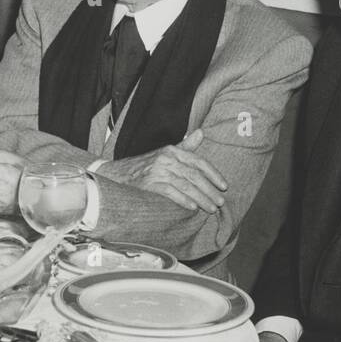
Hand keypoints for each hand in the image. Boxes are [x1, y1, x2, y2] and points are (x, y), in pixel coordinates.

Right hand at [94, 130, 226, 212]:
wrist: (115, 175)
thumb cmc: (144, 167)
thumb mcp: (165, 153)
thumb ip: (184, 146)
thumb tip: (201, 133)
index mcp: (172, 151)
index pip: (199, 161)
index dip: (213, 174)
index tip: (224, 186)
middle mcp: (166, 159)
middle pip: (194, 176)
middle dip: (210, 190)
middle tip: (220, 202)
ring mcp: (157, 172)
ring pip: (186, 186)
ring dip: (201, 198)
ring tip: (211, 208)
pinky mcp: (149, 184)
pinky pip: (171, 193)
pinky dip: (183, 200)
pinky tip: (192, 208)